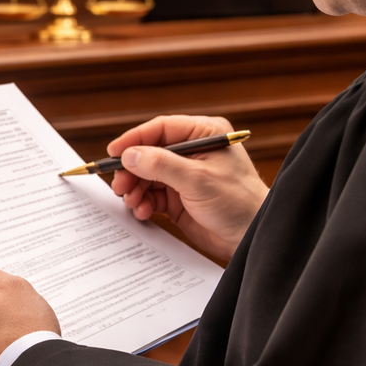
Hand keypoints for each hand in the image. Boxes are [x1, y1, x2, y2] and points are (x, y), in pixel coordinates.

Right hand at [107, 115, 268, 261]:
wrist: (251, 236)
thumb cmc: (238, 202)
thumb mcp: (197, 179)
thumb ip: (161, 165)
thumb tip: (130, 155)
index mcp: (204, 135)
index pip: (161, 129)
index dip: (135, 139)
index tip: (114, 152)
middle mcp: (193, 152)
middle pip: (150, 154)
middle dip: (132, 171)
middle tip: (120, 186)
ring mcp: (185, 175)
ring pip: (147, 176)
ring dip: (136, 189)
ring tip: (132, 202)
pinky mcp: (180, 198)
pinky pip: (153, 195)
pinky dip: (144, 202)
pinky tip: (143, 211)